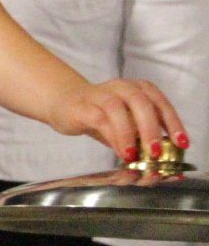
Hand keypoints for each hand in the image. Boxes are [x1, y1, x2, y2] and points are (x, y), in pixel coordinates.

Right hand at [47, 78, 187, 162]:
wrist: (64, 102)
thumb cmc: (101, 113)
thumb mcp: (127, 122)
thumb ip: (142, 134)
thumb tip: (161, 157)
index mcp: (138, 89)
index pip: (160, 103)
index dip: (173, 123)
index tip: (181, 143)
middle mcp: (121, 87)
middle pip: (141, 102)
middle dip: (151, 128)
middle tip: (156, 152)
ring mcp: (100, 95)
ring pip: (117, 108)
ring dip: (128, 133)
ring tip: (133, 155)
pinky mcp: (82, 106)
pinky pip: (98, 119)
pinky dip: (111, 136)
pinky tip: (119, 151)